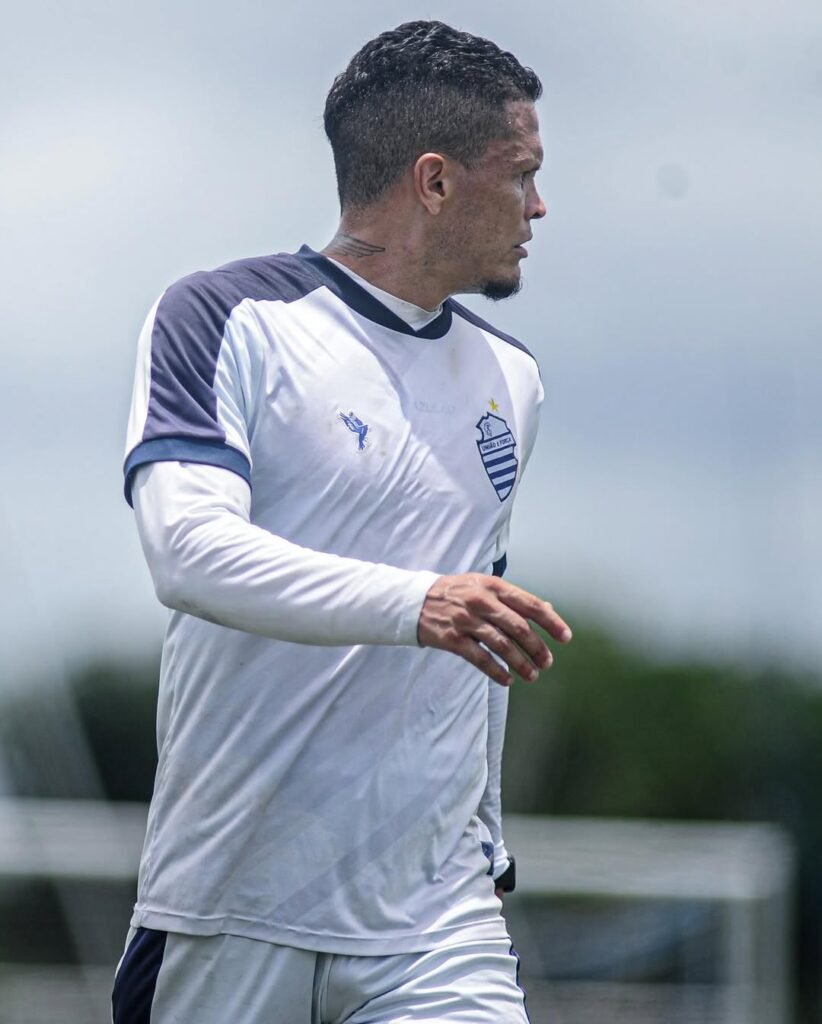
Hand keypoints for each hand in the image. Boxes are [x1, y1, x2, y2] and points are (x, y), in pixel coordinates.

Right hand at [417, 573, 571, 686]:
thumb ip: (513, 598)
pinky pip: (480, 658)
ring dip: (520, 663)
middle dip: (537, 648)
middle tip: (547, 662)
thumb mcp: (483, 586)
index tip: (565, 638)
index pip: (529, 604)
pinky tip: (507, 680)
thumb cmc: (454, 593)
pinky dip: (496, 671)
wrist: (412, 601)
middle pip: (518, 628)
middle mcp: (481, 601)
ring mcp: (465, 620)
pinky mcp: (452, 639)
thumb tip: (547, 608)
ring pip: (501, 645)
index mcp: (492, 586)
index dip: (551, 622)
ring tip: (532, 675)